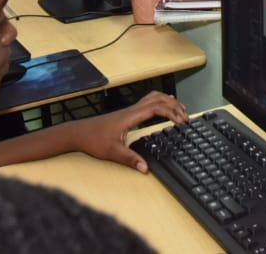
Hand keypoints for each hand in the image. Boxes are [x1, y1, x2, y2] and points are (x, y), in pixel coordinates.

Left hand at [67, 91, 188, 172]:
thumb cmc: (93, 140)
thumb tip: (145, 168)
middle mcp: (131, 110)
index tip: (181, 121)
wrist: (79, 133)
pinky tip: (164, 110)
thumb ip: (130, 159)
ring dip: (168, 101)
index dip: (171, 112)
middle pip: (158, 99)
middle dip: (174, 106)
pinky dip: (160, 103)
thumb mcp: (112, 152)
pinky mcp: (128, 114)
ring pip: (153, 98)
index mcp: (130, 117)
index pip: (155, 108)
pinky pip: (147, 102)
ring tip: (180, 110)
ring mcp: (130, 110)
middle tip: (186, 117)